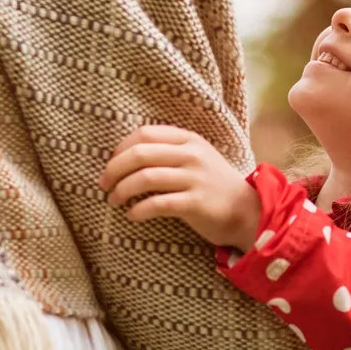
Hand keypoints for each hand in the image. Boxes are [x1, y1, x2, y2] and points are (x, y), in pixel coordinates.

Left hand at [99, 126, 261, 250]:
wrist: (246, 210)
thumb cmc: (213, 184)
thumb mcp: (196, 157)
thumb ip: (169, 150)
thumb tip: (126, 155)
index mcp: (189, 139)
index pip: (144, 134)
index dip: (120, 149)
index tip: (111, 165)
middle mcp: (191, 155)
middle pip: (139, 154)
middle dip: (114, 170)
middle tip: (104, 184)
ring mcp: (195, 178)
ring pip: (145, 178)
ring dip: (121, 190)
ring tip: (114, 200)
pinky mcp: (195, 203)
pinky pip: (158, 204)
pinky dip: (138, 210)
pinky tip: (132, 215)